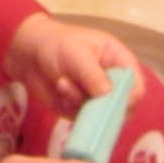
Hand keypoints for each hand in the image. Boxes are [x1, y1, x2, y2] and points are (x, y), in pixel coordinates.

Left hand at [2, 14, 142, 117]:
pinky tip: (59, 87)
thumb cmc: (57, 43)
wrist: (27, 53)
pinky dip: (71, 106)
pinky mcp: (80, 110)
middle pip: (123, 107)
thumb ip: (93, 75)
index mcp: (118, 61)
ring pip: (100, 115)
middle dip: (103, 105)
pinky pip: (83, 119)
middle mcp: (111, 82)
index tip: (114, 101)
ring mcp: (96, 98)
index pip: (136, 85)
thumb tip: (109, 96)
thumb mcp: (77, 54)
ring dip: (81, 102)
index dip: (130, 97)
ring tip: (63, 83)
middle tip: (86, 98)